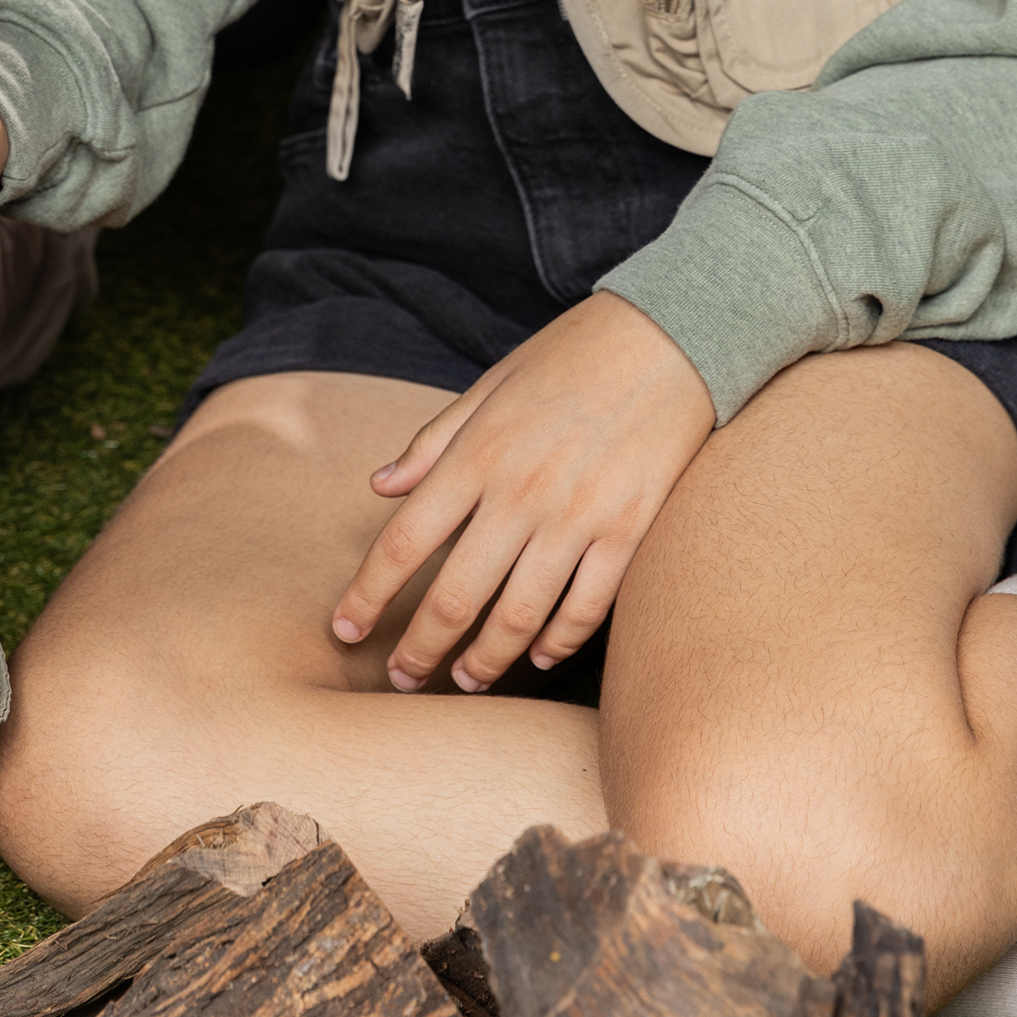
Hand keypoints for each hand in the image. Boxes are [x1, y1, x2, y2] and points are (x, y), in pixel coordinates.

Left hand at [330, 293, 715, 692]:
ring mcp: (578, 517)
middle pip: (455, 596)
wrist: (671, 336)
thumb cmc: (571, 356)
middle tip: (401, 677)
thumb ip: (433, 442)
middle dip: (420, 648)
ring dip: (486, 660)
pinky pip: (587, 608)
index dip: (368, 594)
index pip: (404, 542)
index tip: (346, 629)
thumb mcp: (490, 385)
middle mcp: (521, 492)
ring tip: (466, 680)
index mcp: (477, 453)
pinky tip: (541, 657)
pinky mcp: (630, 532)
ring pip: (520, 617)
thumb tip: (380, 486)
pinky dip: (560, 642)